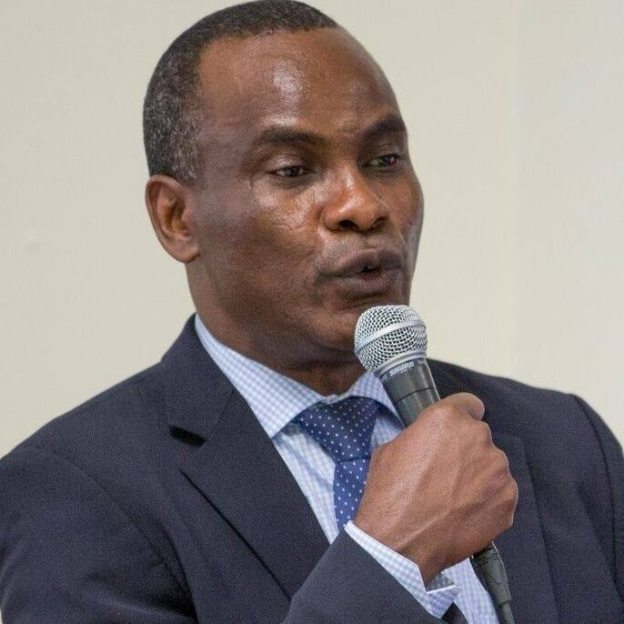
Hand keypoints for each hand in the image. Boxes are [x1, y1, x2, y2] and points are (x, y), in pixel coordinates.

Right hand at [354, 392, 517, 584]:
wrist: (400, 541)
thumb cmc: (391, 494)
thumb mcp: (393, 447)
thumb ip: (421, 434)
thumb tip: (429, 439)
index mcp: (448, 418)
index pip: (469, 404)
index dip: (460, 417)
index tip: (457, 431)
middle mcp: (478, 437)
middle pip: (479, 436)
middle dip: (466, 450)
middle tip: (446, 472)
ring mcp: (497, 469)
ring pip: (492, 465)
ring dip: (478, 476)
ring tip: (454, 497)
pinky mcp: (508, 499)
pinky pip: (501, 492)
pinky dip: (487, 501)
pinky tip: (464, 512)